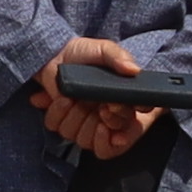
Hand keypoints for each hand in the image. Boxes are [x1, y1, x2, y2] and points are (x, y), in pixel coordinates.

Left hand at [46, 37, 162, 160]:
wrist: (58, 53)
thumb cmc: (87, 53)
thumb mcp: (104, 50)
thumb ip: (119, 57)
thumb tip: (133, 70)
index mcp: (124, 106)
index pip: (131, 132)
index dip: (124, 134)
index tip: (112, 114)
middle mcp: (106, 120)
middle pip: (106, 141)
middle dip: (98, 123)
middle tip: (98, 105)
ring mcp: (85, 123)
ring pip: (82, 139)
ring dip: (77, 118)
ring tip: (74, 98)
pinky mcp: (63, 122)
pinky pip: (60, 129)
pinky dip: (58, 114)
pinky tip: (63, 99)